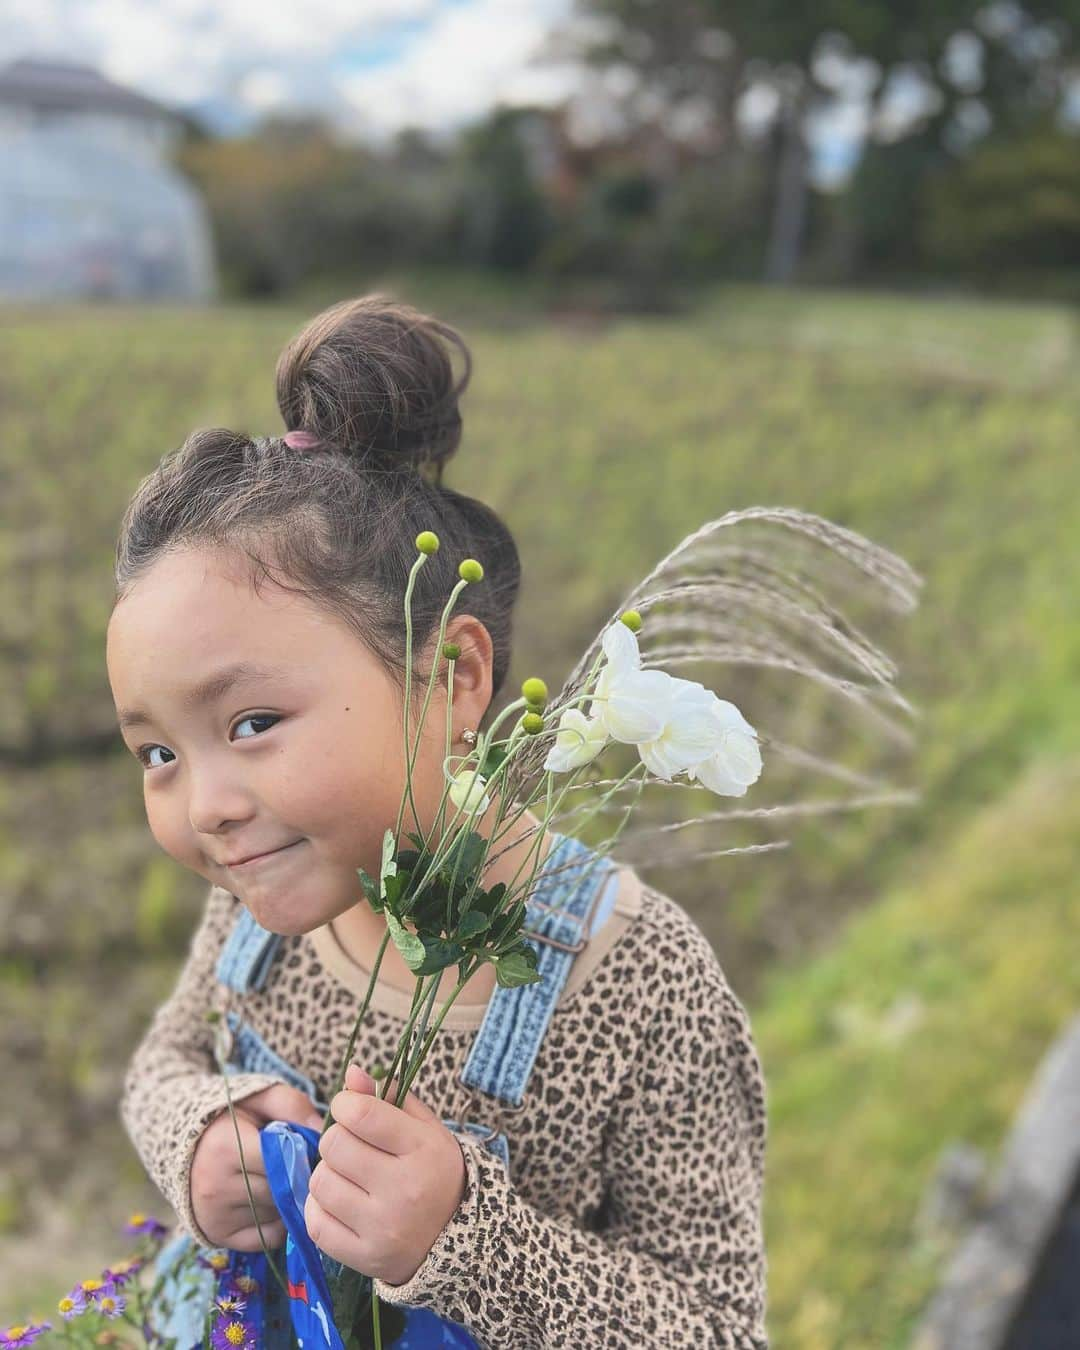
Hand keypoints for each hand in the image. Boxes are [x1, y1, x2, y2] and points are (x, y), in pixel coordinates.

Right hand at [190, 1082, 323, 1250]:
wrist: (187, 1145)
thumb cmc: (232, 1118)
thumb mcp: (260, 1098)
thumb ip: (292, 1106)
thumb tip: (322, 1132)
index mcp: (224, 1147)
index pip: (282, 1160)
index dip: (300, 1153)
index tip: (306, 1147)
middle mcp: (215, 1186)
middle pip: (280, 1190)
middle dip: (295, 1178)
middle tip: (298, 1164)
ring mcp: (215, 1215)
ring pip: (275, 1214)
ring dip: (287, 1200)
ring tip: (280, 1179)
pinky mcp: (217, 1236)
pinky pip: (266, 1238)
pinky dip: (277, 1223)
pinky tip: (272, 1202)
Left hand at [305, 1062, 466, 1285]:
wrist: (455, 1239)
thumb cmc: (433, 1171)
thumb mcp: (423, 1128)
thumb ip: (388, 1097)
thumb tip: (351, 1073)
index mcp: (422, 1149)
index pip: (361, 1114)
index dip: (345, 1103)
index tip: (350, 1108)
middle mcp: (404, 1189)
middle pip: (334, 1146)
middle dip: (337, 1138)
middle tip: (352, 1146)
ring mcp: (382, 1227)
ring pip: (320, 1182)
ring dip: (328, 1173)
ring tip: (349, 1176)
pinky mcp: (364, 1257)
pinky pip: (315, 1223)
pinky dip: (320, 1208)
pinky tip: (341, 1203)